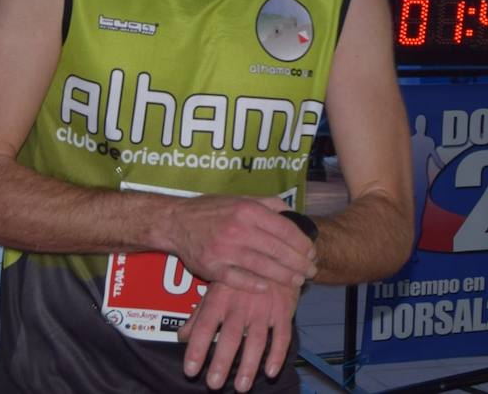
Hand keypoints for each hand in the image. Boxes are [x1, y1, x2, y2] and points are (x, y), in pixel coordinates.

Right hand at [166, 196, 315, 293]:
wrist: (176, 222)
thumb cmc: (210, 210)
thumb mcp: (240, 198)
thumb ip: (267, 204)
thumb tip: (291, 212)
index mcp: (248, 210)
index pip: (285, 228)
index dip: (302, 243)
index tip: (312, 252)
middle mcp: (238, 229)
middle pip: (278, 250)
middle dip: (299, 263)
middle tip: (311, 270)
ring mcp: (225, 250)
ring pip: (263, 267)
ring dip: (284, 276)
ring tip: (298, 281)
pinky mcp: (212, 268)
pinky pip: (238, 280)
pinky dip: (255, 285)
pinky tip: (268, 288)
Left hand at [178, 279, 299, 391]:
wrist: (274, 254)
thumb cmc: (240, 275)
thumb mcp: (216, 288)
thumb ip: (199, 314)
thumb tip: (181, 337)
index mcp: (220, 297)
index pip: (205, 326)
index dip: (197, 348)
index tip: (190, 370)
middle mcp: (240, 303)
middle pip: (230, 336)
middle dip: (222, 361)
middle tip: (213, 384)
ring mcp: (263, 307)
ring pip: (256, 339)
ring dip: (249, 364)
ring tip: (241, 387)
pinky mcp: (283, 310)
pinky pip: (282, 335)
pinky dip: (277, 354)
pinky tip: (271, 371)